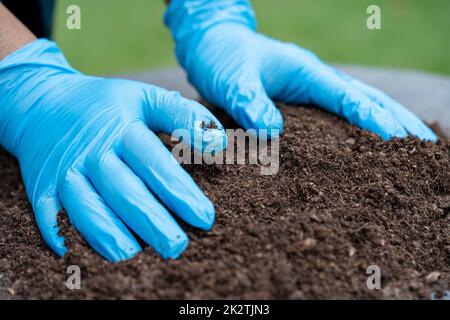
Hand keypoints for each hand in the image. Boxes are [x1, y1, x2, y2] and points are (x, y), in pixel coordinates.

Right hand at [0, 39, 226, 261]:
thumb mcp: (145, 97)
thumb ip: (183, 115)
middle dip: (151, 221)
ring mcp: (64, 171)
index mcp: (122, 129)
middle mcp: (92, 152)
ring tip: (133, 255)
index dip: (180, 192)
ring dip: (108, 233)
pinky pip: (49, 214)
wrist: (43, 100)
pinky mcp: (41, 186)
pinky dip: (61, 233)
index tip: (204, 218)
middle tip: (177, 246)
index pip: (155, 164)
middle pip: (124, 191)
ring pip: (86, 207)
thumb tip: (218, 142)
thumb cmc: (105, 105)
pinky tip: (76, 254)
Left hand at [165, 0, 435, 141]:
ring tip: (416, 150)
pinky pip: (341, 115)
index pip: (347, 97)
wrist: (213, 47)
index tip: (398, 141)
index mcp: (306, 71)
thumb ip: (250, 102)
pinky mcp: (304, 102)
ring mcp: (313, 90)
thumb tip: (272, 133)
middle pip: (368, 99)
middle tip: (427, 149)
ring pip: (361, 106)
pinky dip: (362, 128)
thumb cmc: (223, 58)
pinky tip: (371, 147)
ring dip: (389, 125)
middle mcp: (316, 80)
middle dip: (398, 122)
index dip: (373, 119)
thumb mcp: (233, 79)